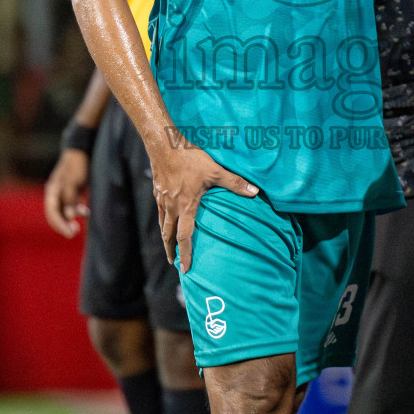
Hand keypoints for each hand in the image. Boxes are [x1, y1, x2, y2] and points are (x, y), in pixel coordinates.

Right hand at [44, 150, 90, 237]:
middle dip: (63, 225)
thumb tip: (69, 216)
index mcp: (52, 191)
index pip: (52, 213)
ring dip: (69, 220)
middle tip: (74, 232)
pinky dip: (77, 212)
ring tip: (79, 224)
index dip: (60, 225)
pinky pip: (71, 206)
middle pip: (55, 214)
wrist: (84, 150)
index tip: (71, 233)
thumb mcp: (74, 181)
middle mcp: (55, 193)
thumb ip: (70, 199)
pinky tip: (85, 212)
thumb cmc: (78, 165)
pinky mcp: (72, 192)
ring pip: (63, 212)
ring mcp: (63, 193)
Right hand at [152, 144, 257, 272]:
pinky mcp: (157, 191)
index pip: (184, 236)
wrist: (164, 144)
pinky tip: (165, 219)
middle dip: (171, 251)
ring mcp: (162, 199)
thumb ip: (234, 183)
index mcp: (186, 206)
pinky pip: (159, 211)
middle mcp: (172, 206)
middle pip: (168, 235)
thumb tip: (255, 193)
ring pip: (162, 224)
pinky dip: (162, 220)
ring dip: (165, 237)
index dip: (185, 254)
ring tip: (168, 246)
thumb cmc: (190, 157)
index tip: (185, 269)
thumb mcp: (215, 170)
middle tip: (174, 264)